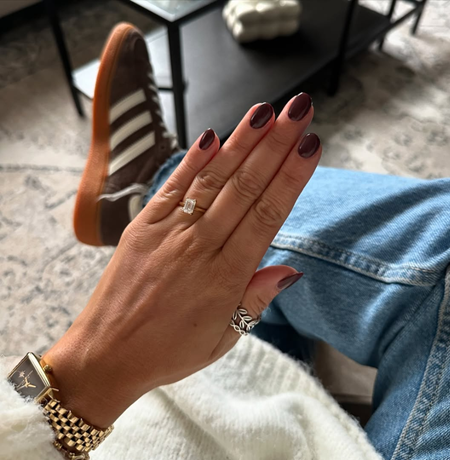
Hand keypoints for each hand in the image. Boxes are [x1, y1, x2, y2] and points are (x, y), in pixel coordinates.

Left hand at [43, 93, 320, 428]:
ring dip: (241, 142)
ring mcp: (168, 233)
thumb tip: (289, 269)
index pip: (267, 215)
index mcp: (226, 277)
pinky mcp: (142, 227)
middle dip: (275, 144)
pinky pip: (172, 188)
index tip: (310, 146)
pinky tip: (212, 136)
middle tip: (298, 109)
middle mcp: (199, 247)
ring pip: (212, 180)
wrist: (106, 355)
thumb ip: (257, 298)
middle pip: (245, 187)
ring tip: (265, 112)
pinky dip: (192, 161)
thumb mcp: (224, 338)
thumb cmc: (169, 351)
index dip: (290, 177)